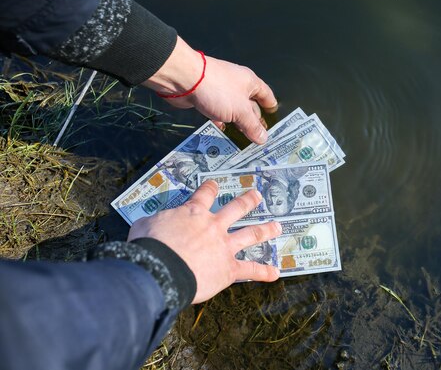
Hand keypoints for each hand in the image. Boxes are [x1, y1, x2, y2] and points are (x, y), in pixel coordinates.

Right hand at [127, 180, 281, 303]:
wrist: (160, 269)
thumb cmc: (149, 246)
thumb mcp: (145, 225)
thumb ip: (154, 222)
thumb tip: (152, 224)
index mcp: (193, 213)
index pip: (204, 194)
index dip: (210, 188)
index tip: (214, 184)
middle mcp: (214, 226)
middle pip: (236, 208)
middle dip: (249, 200)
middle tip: (258, 195)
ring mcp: (224, 246)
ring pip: (251, 234)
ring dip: (266, 230)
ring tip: (277, 226)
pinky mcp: (229, 269)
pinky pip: (251, 270)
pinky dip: (264, 272)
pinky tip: (276, 273)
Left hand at [143, 36, 277, 143]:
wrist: (185, 79)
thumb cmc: (219, 90)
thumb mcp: (240, 111)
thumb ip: (252, 126)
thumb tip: (264, 139)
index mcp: (250, 82)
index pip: (266, 94)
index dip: (271, 106)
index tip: (274, 118)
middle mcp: (237, 85)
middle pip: (250, 104)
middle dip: (254, 119)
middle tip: (258, 136)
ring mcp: (221, 91)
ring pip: (233, 109)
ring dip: (237, 122)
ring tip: (243, 138)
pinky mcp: (207, 97)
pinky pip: (218, 111)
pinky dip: (221, 121)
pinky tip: (223, 131)